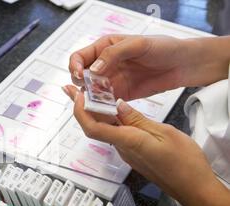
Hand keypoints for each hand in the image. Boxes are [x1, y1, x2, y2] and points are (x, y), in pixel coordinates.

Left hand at [63, 85, 229, 205]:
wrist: (193, 189)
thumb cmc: (185, 164)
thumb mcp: (165, 133)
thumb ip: (139, 120)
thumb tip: (118, 106)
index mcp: (129, 141)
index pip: (94, 128)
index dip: (81, 112)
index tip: (77, 96)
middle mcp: (123, 149)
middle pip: (94, 128)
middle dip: (81, 108)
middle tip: (72, 90)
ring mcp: (127, 153)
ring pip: (104, 130)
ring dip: (94, 113)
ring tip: (89, 94)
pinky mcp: (133, 154)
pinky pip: (115, 134)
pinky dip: (109, 120)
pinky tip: (111, 109)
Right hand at [69, 35, 229, 100]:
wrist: (183, 64)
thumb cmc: (164, 47)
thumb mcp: (138, 44)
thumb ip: (114, 54)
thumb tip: (93, 69)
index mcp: (104, 47)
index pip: (79, 58)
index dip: (74, 67)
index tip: (79, 76)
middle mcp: (105, 65)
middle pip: (81, 77)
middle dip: (82, 85)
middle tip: (91, 90)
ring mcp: (111, 81)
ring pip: (91, 92)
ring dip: (91, 98)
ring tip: (98, 101)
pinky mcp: (120, 95)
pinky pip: (104, 102)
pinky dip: (102, 106)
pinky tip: (106, 108)